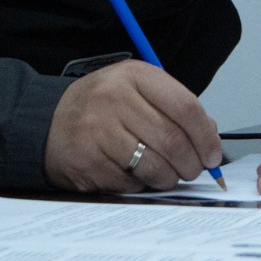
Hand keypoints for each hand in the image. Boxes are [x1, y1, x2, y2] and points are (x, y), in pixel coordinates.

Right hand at [43, 60, 221, 192]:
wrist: (48, 122)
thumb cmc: (100, 107)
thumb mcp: (135, 89)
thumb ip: (172, 106)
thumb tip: (209, 135)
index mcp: (134, 75)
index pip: (185, 106)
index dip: (206, 135)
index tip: (213, 153)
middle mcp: (114, 98)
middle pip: (172, 140)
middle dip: (191, 163)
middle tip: (194, 170)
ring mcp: (98, 130)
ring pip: (154, 166)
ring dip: (168, 178)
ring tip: (166, 175)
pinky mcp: (88, 161)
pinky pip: (130, 182)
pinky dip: (140, 184)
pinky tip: (133, 173)